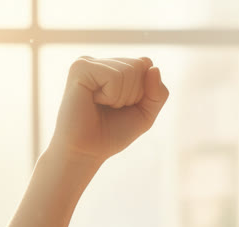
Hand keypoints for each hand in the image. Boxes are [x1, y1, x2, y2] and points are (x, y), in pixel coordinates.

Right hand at [49, 56, 168, 164]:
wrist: (85, 152)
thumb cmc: (111, 135)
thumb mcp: (145, 115)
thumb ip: (158, 93)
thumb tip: (153, 66)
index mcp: (112, 67)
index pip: (146, 65)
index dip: (143, 93)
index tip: (122, 108)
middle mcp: (100, 61)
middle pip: (139, 66)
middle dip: (133, 95)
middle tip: (111, 109)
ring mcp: (88, 61)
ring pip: (129, 70)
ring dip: (121, 98)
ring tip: (102, 107)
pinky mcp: (80, 68)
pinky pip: (114, 76)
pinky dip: (112, 96)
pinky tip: (95, 102)